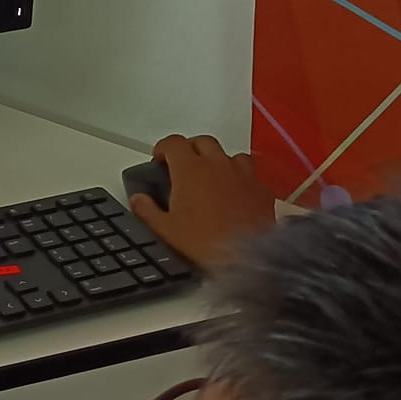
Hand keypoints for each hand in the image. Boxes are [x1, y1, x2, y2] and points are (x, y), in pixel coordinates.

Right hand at [129, 135, 274, 268]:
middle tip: (182, 165)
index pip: (173, 143)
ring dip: (218, 160)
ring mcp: (243, 174)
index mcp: (190, 170)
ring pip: (229, 154)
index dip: (163, 148)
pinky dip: (241, 178)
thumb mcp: (165, 230)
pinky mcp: (262, 189)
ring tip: (211, 176)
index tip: (159, 158)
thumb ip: (147, 210)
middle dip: (190, 148)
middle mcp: (217, 165)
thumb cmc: (205, 243)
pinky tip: (236, 192)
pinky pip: (251, 174)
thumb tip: (138, 200)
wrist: (245, 258)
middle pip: (202, 141)